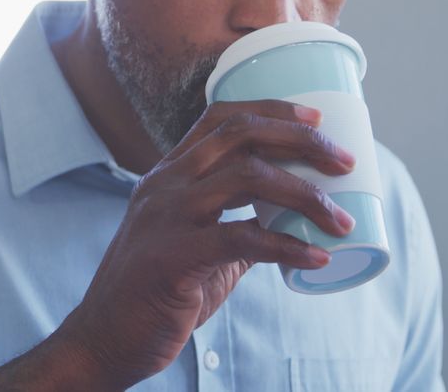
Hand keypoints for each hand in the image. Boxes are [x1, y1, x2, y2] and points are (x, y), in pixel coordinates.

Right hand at [56, 100, 356, 389]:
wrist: (103, 338)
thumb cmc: (152, 292)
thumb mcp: (194, 246)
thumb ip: (233, 229)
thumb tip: (288, 227)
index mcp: (168, 175)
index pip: (220, 119)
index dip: (272, 109)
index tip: (316, 118)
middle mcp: (165, 185)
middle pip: (239, 134)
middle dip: (300, 140)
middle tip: (343, 161)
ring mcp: (167, 216)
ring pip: (247, 178)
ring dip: (306, 194)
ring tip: (342, 219)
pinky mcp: (174, 256)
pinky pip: (244, 239)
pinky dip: (289, 247)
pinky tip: (317, 258)